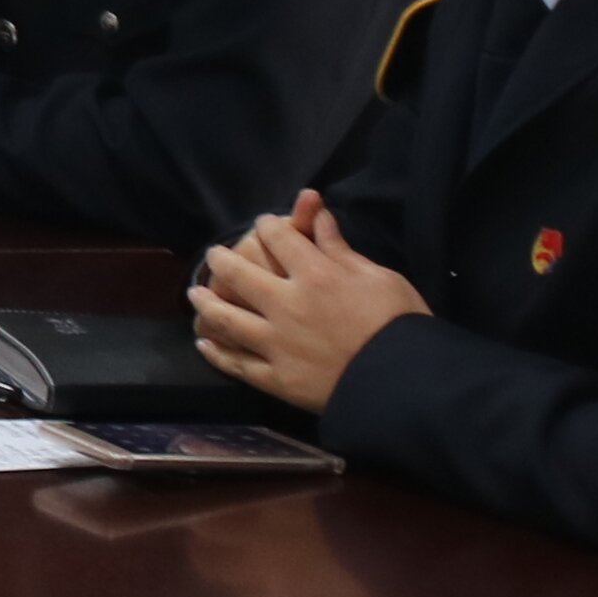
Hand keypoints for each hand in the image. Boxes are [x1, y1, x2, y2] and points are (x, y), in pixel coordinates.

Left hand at [191, 193, 424, 409]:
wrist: (402, 381)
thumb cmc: (399, 322)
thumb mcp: (378, 276)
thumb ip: (340, 249)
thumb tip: (318, 215)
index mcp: (315, 274)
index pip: (279, 239)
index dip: (268, 226)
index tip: (262, 223)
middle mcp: (286, 304)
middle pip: (240, 274)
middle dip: (222, 260)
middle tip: (213, 254)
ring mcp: (276, 343)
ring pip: (228, 319)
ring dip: (206, 304)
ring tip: (194, 294)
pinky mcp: (276, 378)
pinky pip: (238, 364)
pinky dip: (217, 353)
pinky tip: (204, 344)